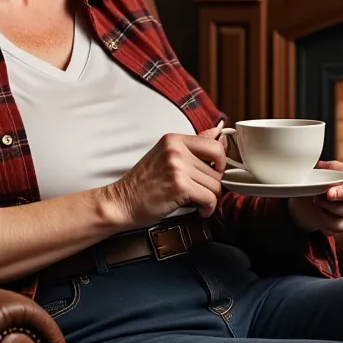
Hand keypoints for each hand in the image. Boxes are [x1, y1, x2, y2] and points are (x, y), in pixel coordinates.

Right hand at [105, 127, 226, 228]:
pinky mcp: (179, 187)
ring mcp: (177, 167)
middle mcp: (176, 150)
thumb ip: (193, 145)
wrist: (122, 202)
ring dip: (210, 197)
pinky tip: (200, 210)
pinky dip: (208, 208)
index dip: (219, 162)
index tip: (212, 172)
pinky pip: (210, 198)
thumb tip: (220, 132)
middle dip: (214, 183)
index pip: (214, 145)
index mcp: (173, 139)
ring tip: (198, 201)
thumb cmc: (143, 183)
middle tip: (203, 191)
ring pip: (215, 184)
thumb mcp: (166, 156)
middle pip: (217, 167)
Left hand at [287, 160, 342, 235]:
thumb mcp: (314, 171)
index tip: (329, 193)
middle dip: (332, 206)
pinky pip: (339, 228)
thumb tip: (319, 165)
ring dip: (327, 214)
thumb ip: (319, 167)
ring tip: (317, 205)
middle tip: (317, 199)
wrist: (304, 200)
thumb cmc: (313, 182)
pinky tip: (319, 215)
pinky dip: (325, 224)